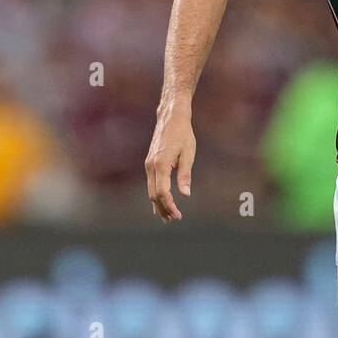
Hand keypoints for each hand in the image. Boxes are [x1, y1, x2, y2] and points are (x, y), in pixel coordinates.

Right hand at [145, 103, 195, 222]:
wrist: (171, 117)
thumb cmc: (183, 134)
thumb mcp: (189, 154)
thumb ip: (185, 175)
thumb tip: (186, 194)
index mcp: (160, 164)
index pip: (162, 192)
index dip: (169, 206)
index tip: (178, 215)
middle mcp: (151, 166)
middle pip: (154, 194)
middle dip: (163, 208)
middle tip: (175, 219)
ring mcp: (148, 164)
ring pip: (150, 190)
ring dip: (158, 204)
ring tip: (168, 216)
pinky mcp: (149, 163)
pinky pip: (151, 183)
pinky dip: (155, 195)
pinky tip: (160, 203)